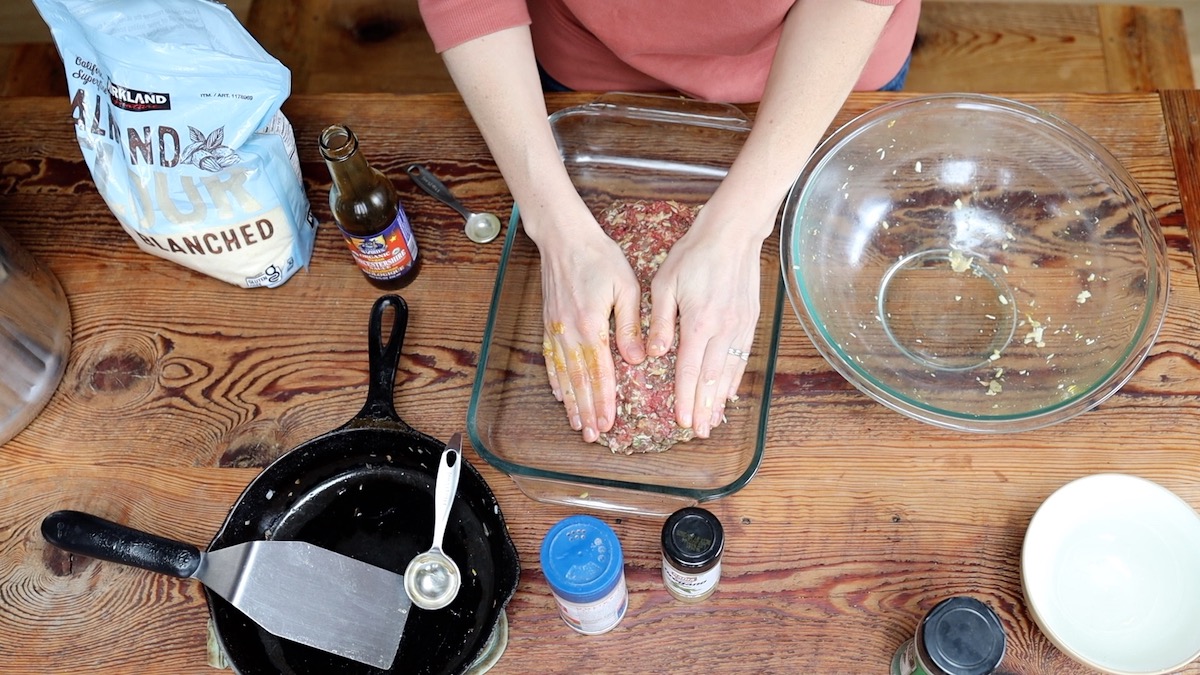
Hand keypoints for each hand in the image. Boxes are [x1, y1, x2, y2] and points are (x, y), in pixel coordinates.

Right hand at [536, 208, 645, 442]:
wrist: (564, 237)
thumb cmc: (599, 257)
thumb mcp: (625, 287)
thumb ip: (628, 326)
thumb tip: (636, 358)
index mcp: (591, 325)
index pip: (600, 372)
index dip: (604, 401)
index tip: (608, 423)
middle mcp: (570, 332)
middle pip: (579, 380)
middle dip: (587, 411)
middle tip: (591, 435)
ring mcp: (556, 329)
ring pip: (563, 374)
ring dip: (571, 402)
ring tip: (576, 424)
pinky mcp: (550, 323)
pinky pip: (551, 358)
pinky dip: (554, 379)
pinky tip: (559, 394)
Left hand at [647, 206, 763, 437]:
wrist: (732, 233)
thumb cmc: (693, 254)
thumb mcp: (665, 283)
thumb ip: (661, 322)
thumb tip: (654, 354)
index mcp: (698, 322)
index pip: (690, 370)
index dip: (685, 398)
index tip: (682, 420)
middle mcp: (722, 329)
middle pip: (711, 379)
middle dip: (704, 408)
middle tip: (699, 432)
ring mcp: (740, 325)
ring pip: (729, 372)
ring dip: (720, 399)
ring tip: (714, 420)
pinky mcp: (749, 320)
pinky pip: (742, 357)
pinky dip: (735, 378)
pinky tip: (729, 392)